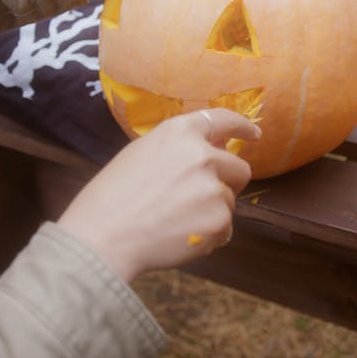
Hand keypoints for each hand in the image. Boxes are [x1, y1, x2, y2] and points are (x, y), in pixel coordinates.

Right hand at [57, 109, 259, 282]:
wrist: (102, 236)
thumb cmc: (112, 198)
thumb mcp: (141, 154)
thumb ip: (179, 149)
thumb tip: (213, 151)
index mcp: (180, 132)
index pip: (223, 121)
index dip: (243, 126)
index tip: (254, 133)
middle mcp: (202, 155)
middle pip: (239, 168)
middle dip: (227, 182)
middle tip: (199, 198)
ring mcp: (213, 188)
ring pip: (229, 201)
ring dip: (211, 212)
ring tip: (174, 221)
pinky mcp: (219, 220)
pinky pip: (225, 228)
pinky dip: (208, 235)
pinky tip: (178, 237)